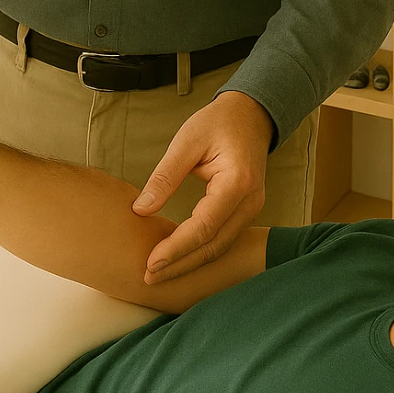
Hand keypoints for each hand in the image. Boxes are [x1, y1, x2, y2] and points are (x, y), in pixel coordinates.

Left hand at [132, 92, 272, 281]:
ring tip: (160, 273)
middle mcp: (251, 201)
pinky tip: (180, 258)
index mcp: (238, 182)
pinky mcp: (246, 211)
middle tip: (149, 277)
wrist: (251, 115)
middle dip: (181, 265)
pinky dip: (201, 251)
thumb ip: (165, 176)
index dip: (176, 248)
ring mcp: (253, 208)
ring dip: (190, 262)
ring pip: (220, 246)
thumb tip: (140, 210)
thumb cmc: (219, 122)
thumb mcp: (187, 141)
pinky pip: (224, 238)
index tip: (150, 262)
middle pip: (214, 245)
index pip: (204, 226)